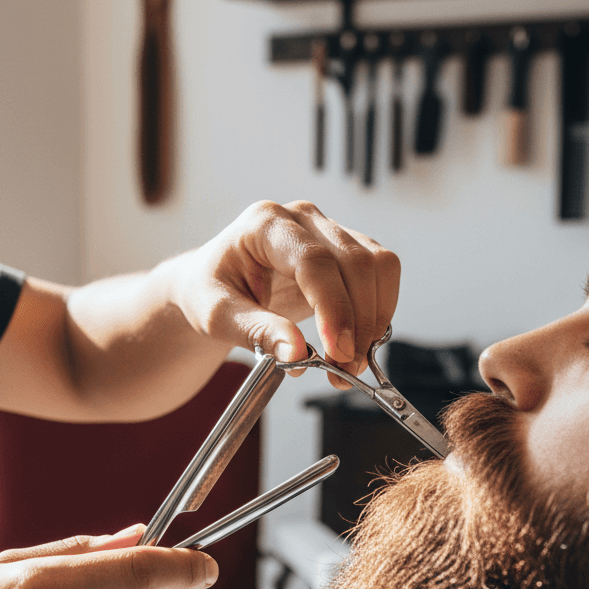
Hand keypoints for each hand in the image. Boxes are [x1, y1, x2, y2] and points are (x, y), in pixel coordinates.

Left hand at [173, 200, 400, 387]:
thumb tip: (298, 354)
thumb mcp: (217, 316)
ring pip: (377, 266)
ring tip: (350, 364)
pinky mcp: (344, 250)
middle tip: (346, 369)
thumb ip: (257, 332)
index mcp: (264, 224)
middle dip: (358, 322)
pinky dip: (377, 312)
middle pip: (354, 262)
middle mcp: (301, 218)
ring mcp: (327, 230)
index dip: (333, 307)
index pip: (314, 261)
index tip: (338, 350)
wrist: (210, 284)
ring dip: (374, 320)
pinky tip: (358, 343)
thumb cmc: (208, 293)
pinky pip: (380, 275)